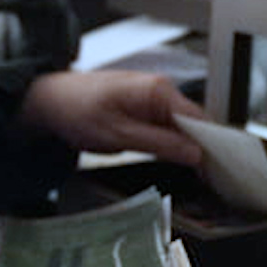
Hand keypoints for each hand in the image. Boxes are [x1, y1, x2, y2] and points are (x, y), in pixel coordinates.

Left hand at [18, 70, 206, 166]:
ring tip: (192, 171)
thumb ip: (160, 144)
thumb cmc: (76, 111)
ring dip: (186, 146)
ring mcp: (153, 95)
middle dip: (200, 149)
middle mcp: (160, 88)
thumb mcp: (119, 136)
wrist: (50, 100)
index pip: (200, 120)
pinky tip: (171, 157)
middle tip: (206, 178)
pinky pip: (168, 123)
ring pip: (182, 125)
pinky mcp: (145, 103)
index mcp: (158, 91)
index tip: (217, 171)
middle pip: (195, 123)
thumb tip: (195, 153)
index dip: (211, 148)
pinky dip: (172, 140)